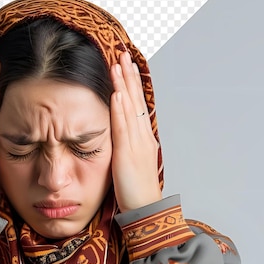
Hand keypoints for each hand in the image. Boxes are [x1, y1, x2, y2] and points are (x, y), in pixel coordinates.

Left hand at [110, 51, 161, 211]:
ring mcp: (137, 144)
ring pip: (130, 108)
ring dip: (124, 85)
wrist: (145, 210)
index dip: (132, 85)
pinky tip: (117, 92)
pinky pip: (123, 126)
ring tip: (118, 64)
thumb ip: (126, 146)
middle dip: (129, 76)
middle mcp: (142, 137)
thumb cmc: (135, 191)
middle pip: (136, 100)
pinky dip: (121, 108)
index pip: (136, 105)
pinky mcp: (127, 153)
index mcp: (143, 139)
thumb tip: (118, 135)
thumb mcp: (131, 163)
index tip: (126, 66)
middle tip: (123, 54)